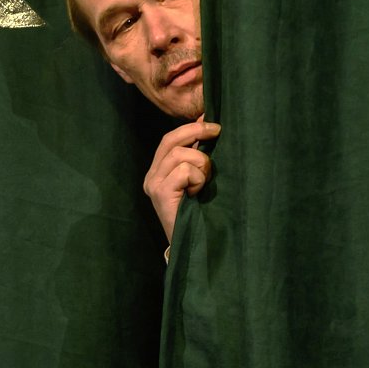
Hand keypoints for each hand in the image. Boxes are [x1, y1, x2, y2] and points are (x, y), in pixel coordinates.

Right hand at [143, 116, 220, 242]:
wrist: (193, 244)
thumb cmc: (200, 213)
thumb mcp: (198, 179)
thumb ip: (197, 156)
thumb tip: (207, 123)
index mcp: (158, 171)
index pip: (170, 139)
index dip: (191, 127)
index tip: (212, 123)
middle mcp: (151, 176)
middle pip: (171, 139)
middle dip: (197, 132)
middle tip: (218, 131)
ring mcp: (153, 184)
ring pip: (180, 154)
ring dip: (201, 165)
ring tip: (204, 182)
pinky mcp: (160, 193)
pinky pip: (184, 171)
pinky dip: (198, 179)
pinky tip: (197, 193)